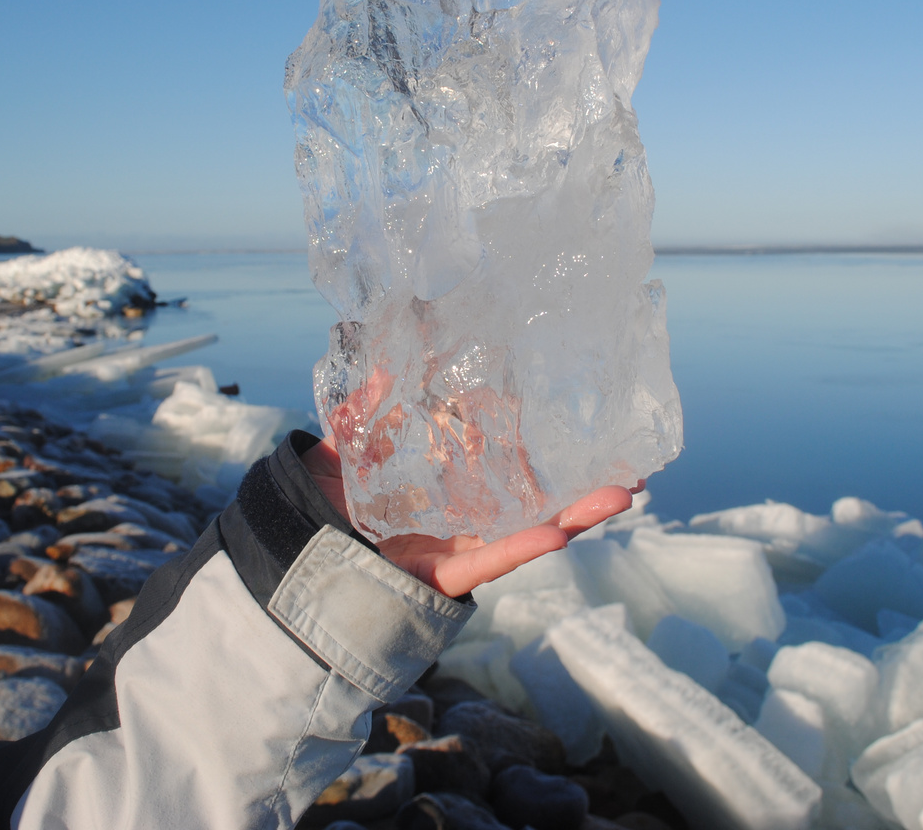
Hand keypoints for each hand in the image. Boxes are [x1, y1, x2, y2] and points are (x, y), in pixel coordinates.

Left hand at [301, 434, 634, 598]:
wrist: (289, 553)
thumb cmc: (321, 502)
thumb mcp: (346, 443)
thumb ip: (368, 401)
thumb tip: (389, 346)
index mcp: (447, 487)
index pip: (505, 462)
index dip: (544, 445)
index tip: (583, 423)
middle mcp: (462, 519)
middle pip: (534, 501)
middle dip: (583, 486)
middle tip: (634, 466)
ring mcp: (457, 548)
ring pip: (527, 532)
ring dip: (577, 516)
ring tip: (624, 493)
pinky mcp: (441, 576)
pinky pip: (487, 563)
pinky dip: (521, 548)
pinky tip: (562, 532)